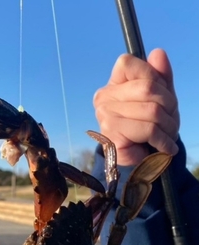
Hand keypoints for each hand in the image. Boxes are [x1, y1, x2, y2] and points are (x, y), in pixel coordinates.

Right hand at [93, 48, 179, 165]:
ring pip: (151, 110)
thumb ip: (160, 75)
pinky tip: (167, 146)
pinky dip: (163, 140)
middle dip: (168, 105)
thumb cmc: (147, 125)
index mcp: (112, 84)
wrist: (139, 159)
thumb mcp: (160, 96)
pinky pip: (148, 130)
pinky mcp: (112, 135)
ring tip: (169, 135)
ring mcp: (106, 116)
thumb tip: (157, 53)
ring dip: (168, 125)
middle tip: (172, 120)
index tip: (162, 96)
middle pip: (147, 88)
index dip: (153, 76)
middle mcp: (104, 98)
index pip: (129, 63)